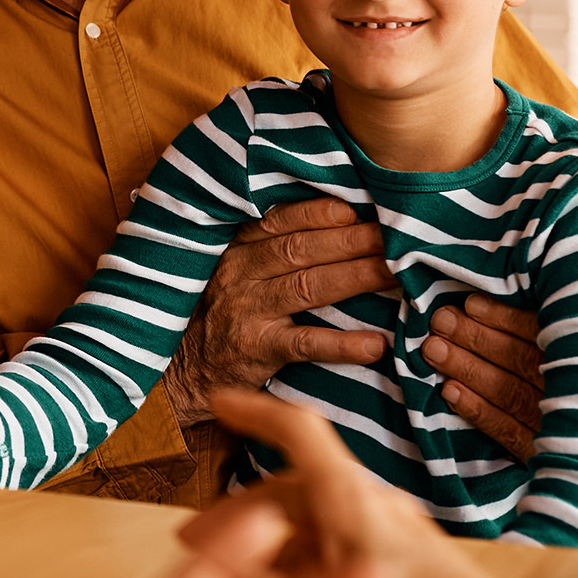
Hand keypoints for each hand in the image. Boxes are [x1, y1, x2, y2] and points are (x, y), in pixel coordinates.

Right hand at [147, 391, 513, 577]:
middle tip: (197, 538)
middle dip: (238, 511)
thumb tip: (229, 563)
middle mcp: (371, 507)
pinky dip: (299, 559)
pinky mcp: (399, 561)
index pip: (300, 432)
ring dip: (265, 543)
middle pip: (291, 491)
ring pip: (310, 526)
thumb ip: (272, 575)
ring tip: (231, 571)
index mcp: (354, 498)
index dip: (257, 413)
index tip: (223, 401)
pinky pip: (336, 548)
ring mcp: (387, 535)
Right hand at [163, 199, 395, 426]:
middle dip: (350, 240)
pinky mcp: (258, 350)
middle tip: (393, 235)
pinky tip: (375, 344)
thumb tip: (340, 218)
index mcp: (239, 248)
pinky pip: (305, 344)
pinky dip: (342, 344)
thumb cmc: (223, 308)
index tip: (354, 208)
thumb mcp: (236, 267)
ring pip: (307, 288)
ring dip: (355, 278)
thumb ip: (272, 244)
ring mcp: (249, 312)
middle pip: (301, 250)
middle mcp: (241, 274)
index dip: (318, 213)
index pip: (280, 220)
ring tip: (394, 274)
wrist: (184, 368)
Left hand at [424, 216, 577, 460]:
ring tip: (430, 350)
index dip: (506, 318)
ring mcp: (567, 425)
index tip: (469, 301)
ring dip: (469, 373)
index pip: (547, 332)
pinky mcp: (552, 454)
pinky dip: (479, 415)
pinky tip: (448, 396)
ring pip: (510, 396)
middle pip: (522, 362)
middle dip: (477, 341)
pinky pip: (510, 435)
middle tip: (438, 318)